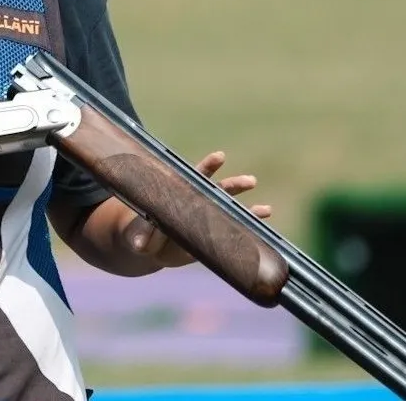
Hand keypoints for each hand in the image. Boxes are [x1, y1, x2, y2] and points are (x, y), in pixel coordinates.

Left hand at [124, 150, 272, 268]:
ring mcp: (207, 218)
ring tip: (266, 209)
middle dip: (233, 185)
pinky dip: (248, 228)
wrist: (152, 248)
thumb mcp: (138, 234)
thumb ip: (141, 236)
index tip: (220, 158)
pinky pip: (233, 229)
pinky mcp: (212, 234)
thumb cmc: (142, 234)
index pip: (194, 176)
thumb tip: (140, 244)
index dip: (207, 167)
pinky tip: (263, 228)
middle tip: (251, 181)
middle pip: (217, 190)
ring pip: (229, 209)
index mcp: (179, 193)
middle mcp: (196, 202)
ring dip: (247, 209)